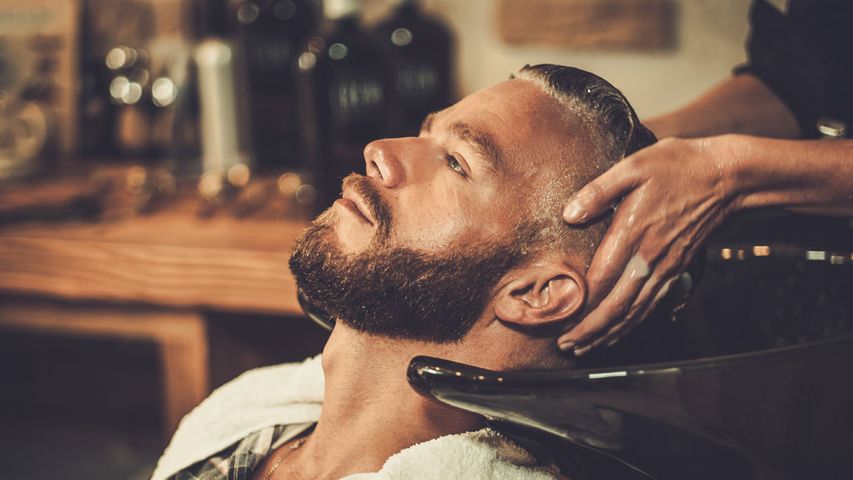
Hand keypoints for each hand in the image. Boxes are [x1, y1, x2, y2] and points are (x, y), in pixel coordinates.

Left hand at [557, 136, 740, 354]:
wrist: (724, 176)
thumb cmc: (676, 166)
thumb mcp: (633, 166)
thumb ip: (598, 191)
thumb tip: (568, 215)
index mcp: (632, 232)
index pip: (601, 279)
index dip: (580, 306)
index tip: (559, 321)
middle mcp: (649, 257)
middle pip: (616, 306)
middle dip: (589, 330)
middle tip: (566, 345)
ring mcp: (664, 267)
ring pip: (634, 311)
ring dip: (608, 333)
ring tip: (584, 347)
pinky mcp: (675, 269)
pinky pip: (650, 304)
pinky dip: (631, 323)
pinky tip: (617, 332)